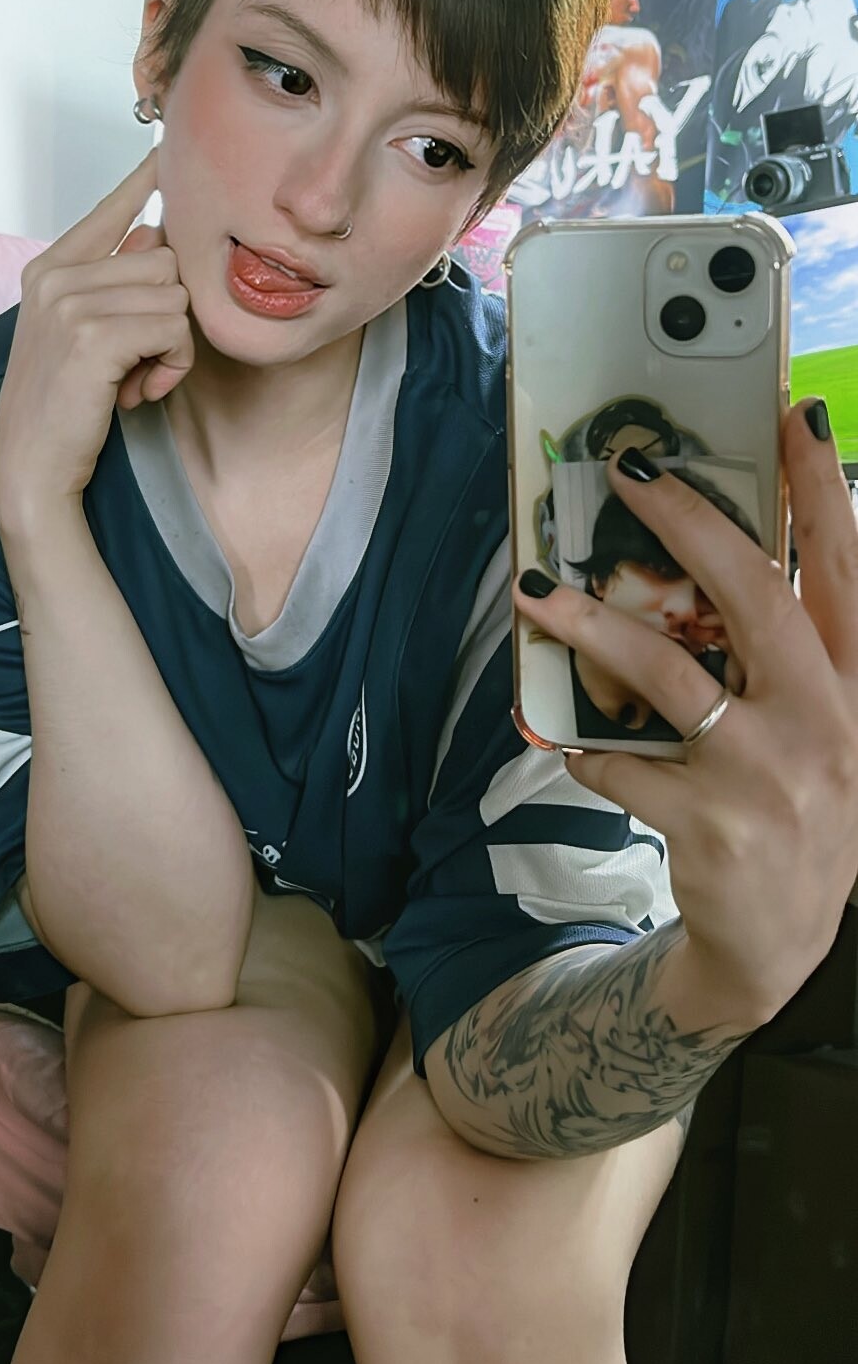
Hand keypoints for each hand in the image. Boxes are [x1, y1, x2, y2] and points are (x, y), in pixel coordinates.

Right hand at [0, 149, 191, 522]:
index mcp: (49, 269)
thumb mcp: (83, 335)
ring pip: (174, 295)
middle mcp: (56, 277)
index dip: (140, 184)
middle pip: (163, 260)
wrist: (33, 466)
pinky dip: (173, 366)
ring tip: (137, 379)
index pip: (107, 213)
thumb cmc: (63, 407)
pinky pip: (173, 329)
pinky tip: (142, 392)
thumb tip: (155, 232)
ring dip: (174, 346)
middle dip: (170, 315)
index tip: (162, 152)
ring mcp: (71, 303)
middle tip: (141, 363)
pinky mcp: (93, 335)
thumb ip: (114, 284)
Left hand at [513, 400, 857, 1020]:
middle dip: (692, 524)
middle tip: (630, 471)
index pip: (847, 570)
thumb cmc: (800, 813)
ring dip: (597, 628)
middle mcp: (826, 724)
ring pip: (672, 677)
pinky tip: (566, 741)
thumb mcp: (826, 731)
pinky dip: (586, 747)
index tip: (794, 416)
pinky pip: (624, 764)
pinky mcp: (710, 828)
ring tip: (538, 592)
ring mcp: (769, 778)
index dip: (823, 492)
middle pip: (758, 599)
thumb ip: (796, 655)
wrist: (781, 947)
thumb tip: (728, 561)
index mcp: (856, 689)